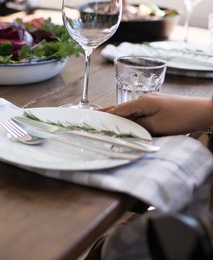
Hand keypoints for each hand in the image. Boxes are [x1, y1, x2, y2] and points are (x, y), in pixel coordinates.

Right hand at [98, 93, 212, 135]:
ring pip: (129, 109)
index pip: (118, 110)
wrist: (203, 112)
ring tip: (104, 115)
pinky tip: (124, 117)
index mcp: (142, 102)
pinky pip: (137, 111)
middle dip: (107, 111)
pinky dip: (128, 115)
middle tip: (92, 114)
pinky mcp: (157, 105)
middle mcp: (144, 98)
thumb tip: (124, 127)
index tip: (92, 118)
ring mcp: (151, 101)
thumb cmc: (181, 118)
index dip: (105, 115)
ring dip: (117, 114)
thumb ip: (138, 126)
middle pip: (121, 107)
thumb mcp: (156, 126)